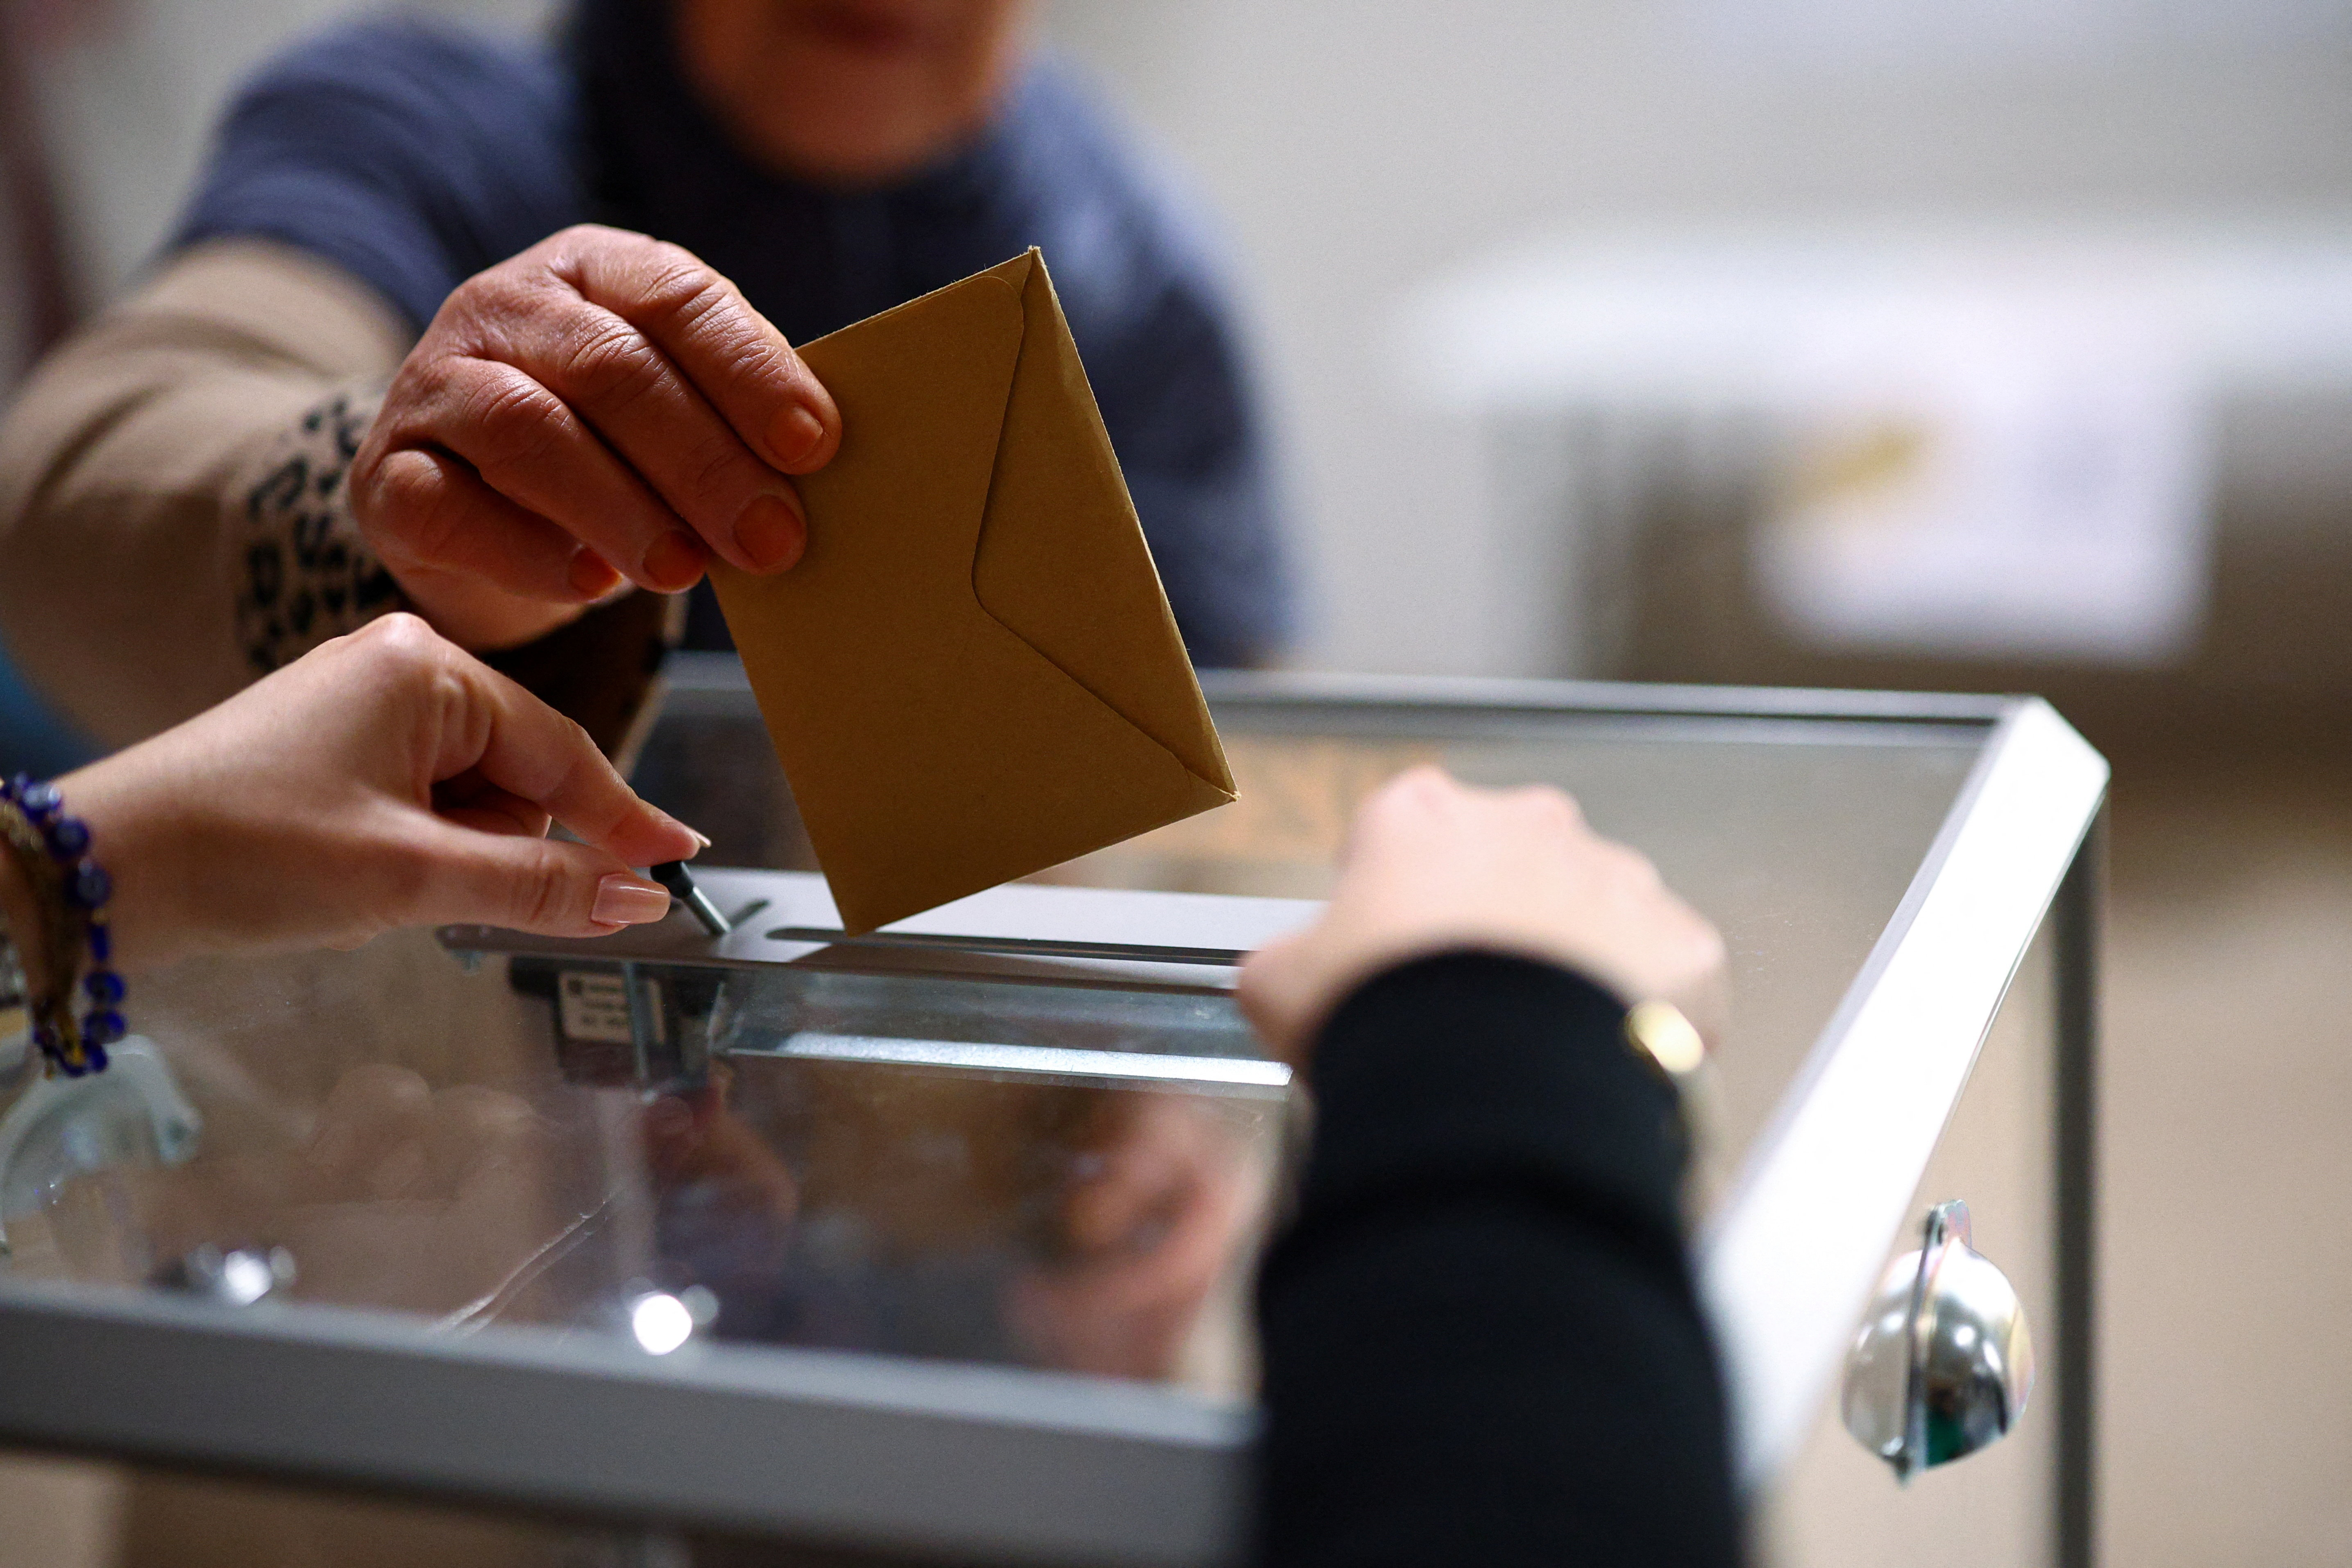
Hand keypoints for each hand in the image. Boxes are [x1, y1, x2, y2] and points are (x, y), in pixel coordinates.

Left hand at [57, 614, 702, 969]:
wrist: (101, 868)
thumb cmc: (248, 852)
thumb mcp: (412, 875)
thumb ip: (540, 885)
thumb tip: (643, 899)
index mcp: (428, 667)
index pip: (563, 754)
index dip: (624, 820)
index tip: (683, 863)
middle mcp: (401, 665)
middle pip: (520, 775)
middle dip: (501, 845)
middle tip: (430, 890)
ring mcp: (363, 700)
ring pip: (472, 796)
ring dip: (453, 853)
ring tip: (377, 882)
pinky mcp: (334, 741)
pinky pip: (423, 797)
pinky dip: (417, 846)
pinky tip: (363, 871)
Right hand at [350, 225, 841, 649]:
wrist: (473, 501)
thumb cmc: (610, 449)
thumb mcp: (671, 409)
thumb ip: (731, 419)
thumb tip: (815, 474)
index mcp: (593, 270)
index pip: (679, 297)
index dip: (750, 371)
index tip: (815, 447)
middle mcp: (503, 306)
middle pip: (611, 367)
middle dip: (702, 460)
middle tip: (770, 540)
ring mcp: (433, 385)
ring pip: (528, 429)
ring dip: (621, 506)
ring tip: (686, 569)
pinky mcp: (389, 477)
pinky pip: (452, 508)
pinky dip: (528, 551)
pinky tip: (591, 586)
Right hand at [1237, 767, 1725, 1064]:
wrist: (1490, 1082)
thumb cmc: (1383, 1016)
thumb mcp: (1277, 984)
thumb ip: (1287, 960)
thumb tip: (1283, 977)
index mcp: (1425, 817)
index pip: (1404, 828)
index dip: (1392, 891)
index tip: (1388, 944)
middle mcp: (1529, 826)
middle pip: (1510, 864)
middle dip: (1495, 920)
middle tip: (1465, 1002)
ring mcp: (1616, 879)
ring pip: (1596, 915)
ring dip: (1574, 964)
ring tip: (1536, 1043)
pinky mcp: (1683, 944)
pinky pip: (1670, 977)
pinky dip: (1647, 1015)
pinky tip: (1602, 1060)